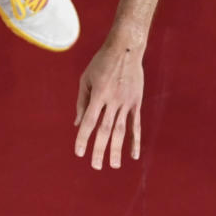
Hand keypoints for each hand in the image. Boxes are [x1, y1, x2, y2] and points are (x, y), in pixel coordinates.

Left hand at [73, 44, 143, 168]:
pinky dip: (135, 140)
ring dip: (117, 149)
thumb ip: (82, 102)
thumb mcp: (85, 79)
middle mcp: (113, 100)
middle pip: (105, 130)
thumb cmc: (101, 63)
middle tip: (96, 166)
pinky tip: (133, 154)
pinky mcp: (136, 102)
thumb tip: (78, 124)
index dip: (83, 139)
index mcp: (98, 95)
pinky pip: (136, 124)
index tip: (79, 153)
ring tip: (114, 165)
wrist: (125, 49)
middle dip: (100, 150)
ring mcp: (126, 102)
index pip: (89, 122)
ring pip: (121, 130)